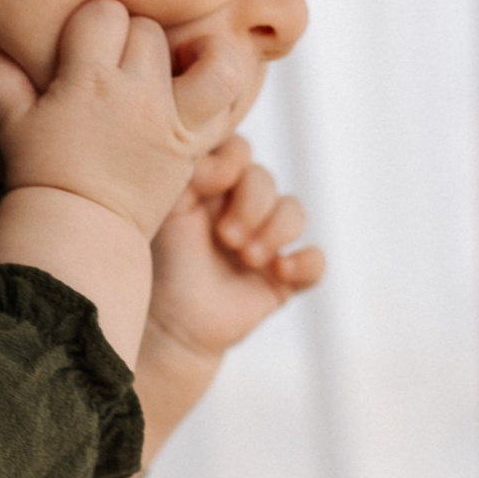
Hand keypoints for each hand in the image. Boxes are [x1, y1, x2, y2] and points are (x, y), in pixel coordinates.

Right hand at [0, 0, 255, 244]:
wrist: (78, 233)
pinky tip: (203, 85)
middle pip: (149, 31)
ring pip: (204, 55)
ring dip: (197, 54)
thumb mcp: (14, 123)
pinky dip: (225, 84)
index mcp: (86, 81)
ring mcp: (168, 119)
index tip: (87, 47)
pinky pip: (227, 99)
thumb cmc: (42, 176)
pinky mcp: (193, 144)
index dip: (96, 24)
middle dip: (135, 41)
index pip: (104, 13)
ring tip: (179, 66)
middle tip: (121, 68)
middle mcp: (133, 95)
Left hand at [132, 135, 325, 461]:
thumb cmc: (163, 264)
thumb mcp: (167, 210)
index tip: (211, 185)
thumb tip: (219, 162)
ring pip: (294, 212)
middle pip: (266, 180)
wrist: (170, 327)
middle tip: (226, 238)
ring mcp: (267, 240)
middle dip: (251, 205)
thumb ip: (189, 174)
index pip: (238, 150)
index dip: (233, 162)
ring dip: (274, 231)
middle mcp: (243, 206)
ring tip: (246, 258)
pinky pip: (315, 261)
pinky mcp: (284, 277)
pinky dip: (305, 262)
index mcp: (213, 184)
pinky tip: (279, 272)